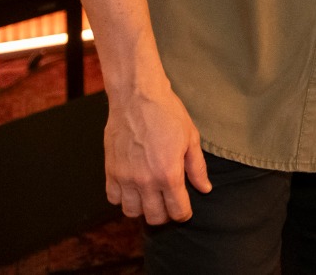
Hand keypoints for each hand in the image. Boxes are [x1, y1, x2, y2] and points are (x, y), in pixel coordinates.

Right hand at [104, 79, 211, 223]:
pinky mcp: (110, 171)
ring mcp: (125, 178)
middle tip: (169, 204)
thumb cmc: (167, 114)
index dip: (184, 214)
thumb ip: (197, 168)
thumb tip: (204, 188)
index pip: (177, 210)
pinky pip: (112, 198)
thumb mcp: (191, 139)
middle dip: (165, 215)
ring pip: (131, 212)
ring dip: (143, 209)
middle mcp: (145, 181)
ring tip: (150, 197)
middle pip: (154, 217)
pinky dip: (122, 198)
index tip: (185, 210)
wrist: (138, 98)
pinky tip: (132, 188)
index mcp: (168, 174)